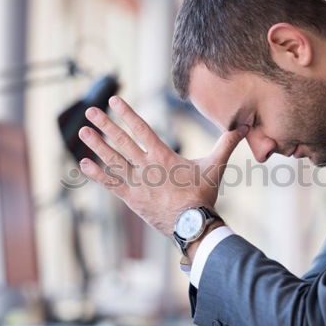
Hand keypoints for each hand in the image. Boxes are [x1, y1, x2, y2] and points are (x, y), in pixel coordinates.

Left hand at [77, 96, 247, 236]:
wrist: (193, 225)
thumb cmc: (204, 195)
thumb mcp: (215, 166)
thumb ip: (226, 143)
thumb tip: (243, 126)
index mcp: (162, 155)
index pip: (141, 128)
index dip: (126, 113)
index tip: (114, 100)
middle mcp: (146, 166)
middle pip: (122, 141)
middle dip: (105, 124)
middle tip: (90, 110)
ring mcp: (136, 182)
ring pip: (113, 159)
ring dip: (97, 144)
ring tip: (83, 131)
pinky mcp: (131, 198)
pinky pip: (110, 183)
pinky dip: (96, 173)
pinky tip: (82, 164)